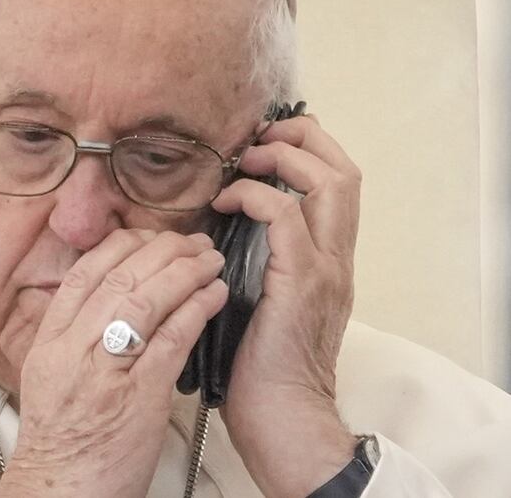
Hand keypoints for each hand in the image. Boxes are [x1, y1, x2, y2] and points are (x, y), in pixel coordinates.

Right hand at [0, 229, 227, 497]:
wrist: (62, 492)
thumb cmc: (64, 443)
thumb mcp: (50, 378)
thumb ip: (72, 337)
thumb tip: (103, 301)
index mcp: (51, 342)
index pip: (83, 273)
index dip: (120, 246)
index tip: (148, 237)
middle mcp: (74, 349)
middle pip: (118, 277)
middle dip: (160, 250)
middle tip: (189, 241)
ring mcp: (105, 371)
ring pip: (145, 299)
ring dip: (184, 271)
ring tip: (210, 259)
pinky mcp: (139, 396)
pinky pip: (171, 338)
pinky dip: (196, 309)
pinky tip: (214, 294)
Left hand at [212, 115, 360, 497]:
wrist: (282, 417)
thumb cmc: (260, 365)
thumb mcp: (260, 298)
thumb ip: (253, 259)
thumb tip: (210, 226)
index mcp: (327, 260)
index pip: (337, 183)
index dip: (305, 150)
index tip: (261, 143)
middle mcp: (336, 258)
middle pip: (345, 171)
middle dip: (303, 138)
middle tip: (258, 138)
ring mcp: (324, 269)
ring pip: (329, 183)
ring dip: (284, 158)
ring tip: (245, 161)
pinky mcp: (301, 283)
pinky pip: (286, 217)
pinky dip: (256, 196)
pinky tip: (226, 202)